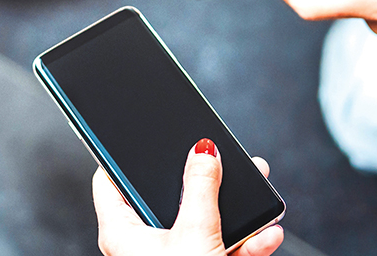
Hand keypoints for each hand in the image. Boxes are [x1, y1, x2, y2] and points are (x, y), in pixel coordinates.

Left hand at [93, 139, 282, 255]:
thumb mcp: (196, 232)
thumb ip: (201, 187)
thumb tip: (202, 151)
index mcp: (120, 230)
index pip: (110, 179)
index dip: (125, 154)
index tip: (143, 133)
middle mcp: (140, 245)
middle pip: (168, 198)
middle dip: (205, 182)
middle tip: (224, 159)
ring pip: (201, 224)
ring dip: (235, 214)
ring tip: (259, 196)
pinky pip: (218, 249)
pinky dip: (242, 243)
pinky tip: (266, 235)